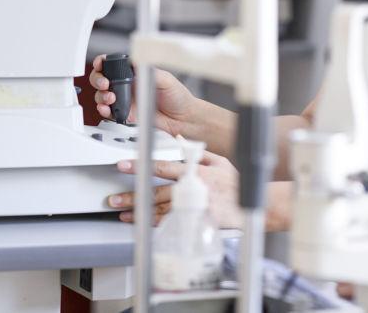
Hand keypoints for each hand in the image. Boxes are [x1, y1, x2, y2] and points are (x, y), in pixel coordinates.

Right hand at [91, 55, 196, 135]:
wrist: (184, 119)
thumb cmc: (178, 97)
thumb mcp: (165, 78)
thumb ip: (148, 71)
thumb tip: (133, 62)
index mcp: (135, 73)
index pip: (113, 65)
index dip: (102, 63)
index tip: (100, 64)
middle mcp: (128, 86)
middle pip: (102, 79)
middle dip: (98, 80)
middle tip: (105, 83)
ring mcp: (125, 101)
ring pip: (102, 96)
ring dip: (101, 96)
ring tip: (110, 98)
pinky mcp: (126, 115)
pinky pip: (109, 112)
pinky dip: (104, 110)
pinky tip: (107, 109)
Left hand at [106, 151, 243, 228]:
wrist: (253, 207)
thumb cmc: (236, 184)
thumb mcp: (220, 161)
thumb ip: (198, 152)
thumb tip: (179, 141)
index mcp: (195, 172)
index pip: (162, 167)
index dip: (141, 166)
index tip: (123, 166)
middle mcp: (192, 190)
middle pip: (157, 194)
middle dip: (134, 196)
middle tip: (114, 199)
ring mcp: (194, 208)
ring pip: (160, 212)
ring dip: (140, 213)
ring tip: (124, 213)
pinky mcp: (197, 223)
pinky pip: (173, 225)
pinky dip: (156, 225)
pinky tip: (144, 225)